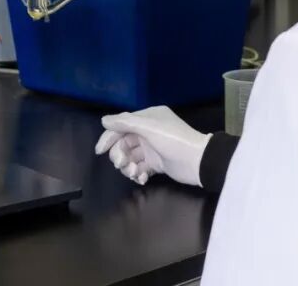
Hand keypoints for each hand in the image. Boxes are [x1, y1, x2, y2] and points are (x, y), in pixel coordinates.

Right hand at [94, 106, 210, 186]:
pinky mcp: (156, 163)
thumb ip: (125, 122)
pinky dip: (137, 174)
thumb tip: (104, 121)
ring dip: (128, 167)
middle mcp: (148, 131)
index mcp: (148, 118)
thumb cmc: (173, 140)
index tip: (100, 151)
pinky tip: (142, 178)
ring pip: (130, 157)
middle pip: (124, 143)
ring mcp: (152, 148)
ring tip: (134, 173)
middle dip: (120, 155)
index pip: (122, 125)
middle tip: (122, 165)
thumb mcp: (149, 127)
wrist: (197, 161)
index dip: (109, 137)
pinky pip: (139, 168)